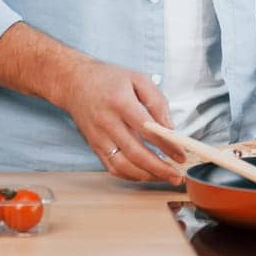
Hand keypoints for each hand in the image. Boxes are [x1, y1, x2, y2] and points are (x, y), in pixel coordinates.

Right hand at [56, 59, 185, 183]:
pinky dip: (131, 175)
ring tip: (165, 177)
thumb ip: (157, 101)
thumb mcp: (137, 78)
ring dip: (147, 175)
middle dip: (160, 168)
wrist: (74, 82)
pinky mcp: (94, 146)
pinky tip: (145, 174)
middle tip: (177, 175)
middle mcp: (107, 122)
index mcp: (120, 102)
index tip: (181, 154)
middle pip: (136, 152)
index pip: (148, 129)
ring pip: (123, 165)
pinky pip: (113, 167)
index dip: (167, 145)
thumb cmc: (108, 79)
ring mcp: (99, 137)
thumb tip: (170, 127)